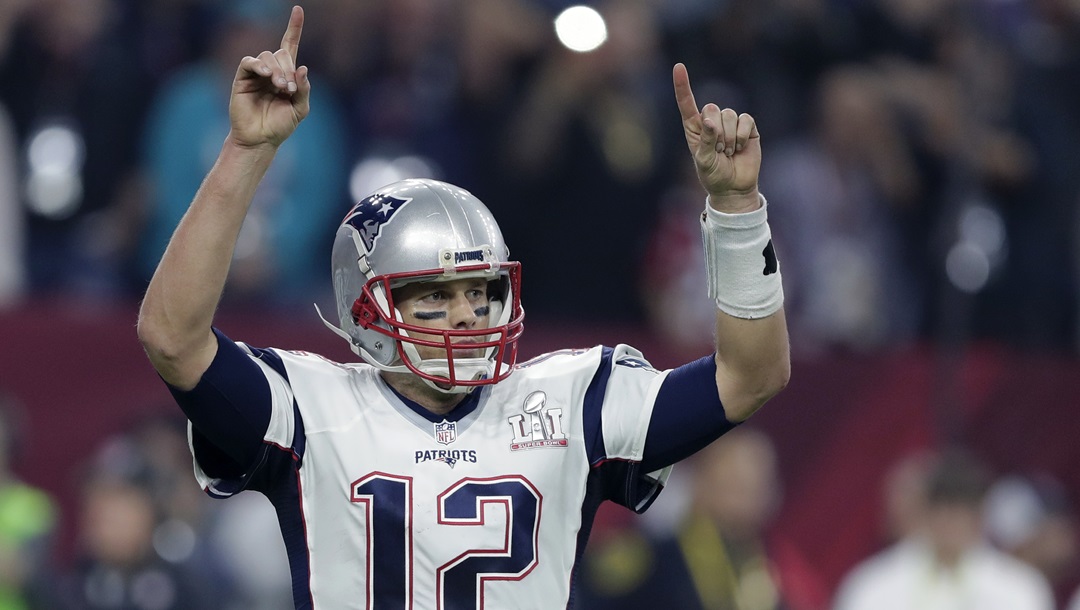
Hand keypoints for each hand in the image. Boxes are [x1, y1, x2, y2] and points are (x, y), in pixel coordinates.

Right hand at [228, 6, 310, 148]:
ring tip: (280, 88)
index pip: (290, 45)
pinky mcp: (242, 77)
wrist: (261, 139)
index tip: (298, 10)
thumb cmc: (280, 126)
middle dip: (288, 69)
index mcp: (286, 74)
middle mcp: (271, 70)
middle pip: (281, 53)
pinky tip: (265, 75)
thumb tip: (303, 68)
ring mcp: (256, 73)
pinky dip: (259, 65)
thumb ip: (304, 89)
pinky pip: (249, 61)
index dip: (294, 28)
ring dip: (277, 70)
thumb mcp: (300, 109)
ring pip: (267, 56)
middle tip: (288, 88)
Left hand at [673, 63, 760, 212]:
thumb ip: (706, 141)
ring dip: (728, 138)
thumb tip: (710, 122)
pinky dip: (742, 135)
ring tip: (728, 152)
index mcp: (694, 127)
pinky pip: (745, 120)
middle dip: (715, 132)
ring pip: (729, 114)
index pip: (687, 103)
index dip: (683, 85)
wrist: (734, 187)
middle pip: (712, 108)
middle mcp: (711, 121)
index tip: (678, 67)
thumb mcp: (704, 161)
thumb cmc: (713, 175)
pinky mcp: (747, 127)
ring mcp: (730, 123)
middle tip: (718, 151)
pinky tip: (740, 148)